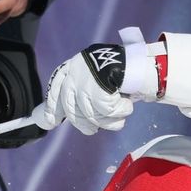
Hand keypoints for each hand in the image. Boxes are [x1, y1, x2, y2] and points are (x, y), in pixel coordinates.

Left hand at [34, 28, 162, 134]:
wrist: (138, 61)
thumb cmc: (120, 72)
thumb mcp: (95, 80)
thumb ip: (79, 94)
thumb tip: (58, 118)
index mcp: (73, 67)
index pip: (56, 89)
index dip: (53, 107)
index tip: (51, 122)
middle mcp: (75, 73)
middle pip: (72, 110)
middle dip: (84, 124)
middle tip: (93, 130)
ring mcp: (85, 81)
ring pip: (92, 115)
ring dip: (110, 120)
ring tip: (120, 114)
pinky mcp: (99, 89)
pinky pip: (108, 112)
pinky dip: (121, 111)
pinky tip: (127, 104)